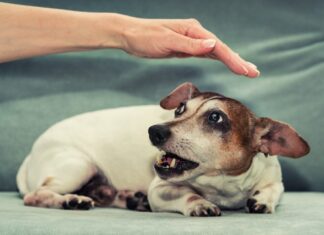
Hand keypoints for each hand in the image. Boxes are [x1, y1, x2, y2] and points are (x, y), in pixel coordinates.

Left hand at [121, 17, 259, 77]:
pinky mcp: (186, 46)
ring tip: (245, 69)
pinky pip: (206, 53)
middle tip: (254, 72)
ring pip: (216, 51)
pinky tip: (225, 62)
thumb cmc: (145, 38)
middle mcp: (195, 34)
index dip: (233, 60)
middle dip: (237, 61)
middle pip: (221, 49)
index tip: (246, 71)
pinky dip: (218, 58)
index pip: (218, 47)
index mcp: (193, 31)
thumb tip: (213, 45)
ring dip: (231, 60)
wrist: (130, 35)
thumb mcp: (167, 41)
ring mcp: (191, 40)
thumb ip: (190, 45)